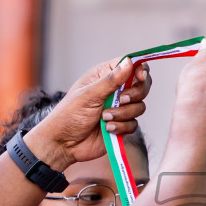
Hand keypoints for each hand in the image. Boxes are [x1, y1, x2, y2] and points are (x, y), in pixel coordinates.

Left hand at [26, 59, 152, 167]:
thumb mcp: (89, 94)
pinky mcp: (121, 125)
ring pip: (139, 106)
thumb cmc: (69, 114)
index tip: (140, 76)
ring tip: (104, 117)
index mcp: (105, 76)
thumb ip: (111, 80)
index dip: (139, 68)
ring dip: (124, 113)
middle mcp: (115, 90)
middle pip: (142, 85)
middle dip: (135, 93)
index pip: (130, 65)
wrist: (64, 143)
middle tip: (122, 100)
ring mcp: (119, 108)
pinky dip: (121, 127)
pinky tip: (107, 129)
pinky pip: (133, 124)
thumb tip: (129, 62)